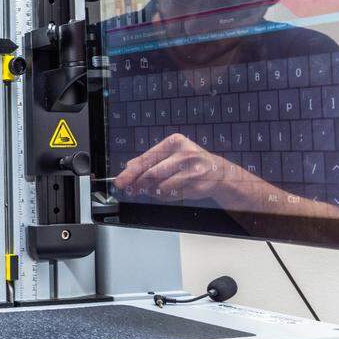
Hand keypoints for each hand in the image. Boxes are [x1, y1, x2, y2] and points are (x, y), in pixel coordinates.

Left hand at [115, 133, 234, 200]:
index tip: (121, 181)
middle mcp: (185, 154)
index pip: (147, 158)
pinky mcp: (198, 185)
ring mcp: (193, 170)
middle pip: (152, 173)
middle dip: (139, 184)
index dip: (131, 172)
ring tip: (157, 188)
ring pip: (161, 187)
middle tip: (132, 190)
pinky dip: (166, 196)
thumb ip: (149, 160)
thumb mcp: (169, 154)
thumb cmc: (189, 161)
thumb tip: (128, 167)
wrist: (218, 171)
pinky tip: (170, 190)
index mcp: (175, 142)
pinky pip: (173, 195)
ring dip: (154, 191)